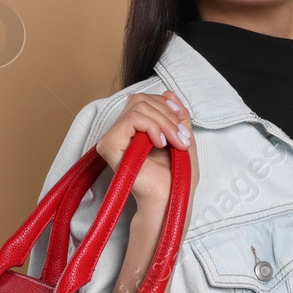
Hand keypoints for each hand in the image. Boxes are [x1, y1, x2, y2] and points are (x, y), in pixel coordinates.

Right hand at [93, 90, 199, 205]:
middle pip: (141, 100)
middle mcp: (121, 132)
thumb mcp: (183, 137)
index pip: (145, 100)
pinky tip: (160, 144)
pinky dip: (151, 127)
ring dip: (163, 122)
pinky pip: (131, 119)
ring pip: (137, 106)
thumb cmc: (175, 177)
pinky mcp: (109, 145)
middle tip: (181, 138)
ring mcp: (113, 138)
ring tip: (174, 142)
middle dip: (167, 115)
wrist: (169, 199)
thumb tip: (168, 93)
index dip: (165, 105)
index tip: (182, 124)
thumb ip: (177, 116)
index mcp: (135, 130)